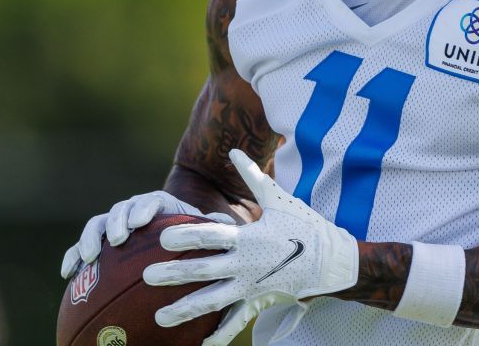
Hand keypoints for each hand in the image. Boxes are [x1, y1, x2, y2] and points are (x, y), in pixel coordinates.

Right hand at [60, 190, 232, 278]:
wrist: (173, 241)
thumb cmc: (192, 238)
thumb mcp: (206, 231)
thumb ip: (213, 226)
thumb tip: (227, 223)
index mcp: (160, 206)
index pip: (151, 201)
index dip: (144, 209)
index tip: (141, 222)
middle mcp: (133, 212)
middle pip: (121, 209)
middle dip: (118, 221)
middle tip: (119, 238)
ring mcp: (114, 227)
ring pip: (98, 225)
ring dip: (91, 237)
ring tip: (89, 255)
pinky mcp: (99, 245)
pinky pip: (81, 249)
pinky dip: (72, 257)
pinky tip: (67, 274)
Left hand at [143, 149, 358, 345]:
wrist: (331, 261)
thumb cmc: (304, 226)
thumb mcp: (279, 199)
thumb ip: (253, 177)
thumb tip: (234, 151)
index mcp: (248, 237)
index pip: (210, 236)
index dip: (185, 235)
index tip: (162, 236)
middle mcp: (245, 264)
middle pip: (203, 271)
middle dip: (173, 274)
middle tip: (146, 277)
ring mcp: (250, 287)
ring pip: (212, 302)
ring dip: (184, 311)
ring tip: (159, 318)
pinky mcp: (257, 303)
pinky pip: (234, 322)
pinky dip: (217, 335)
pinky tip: (198, 344)